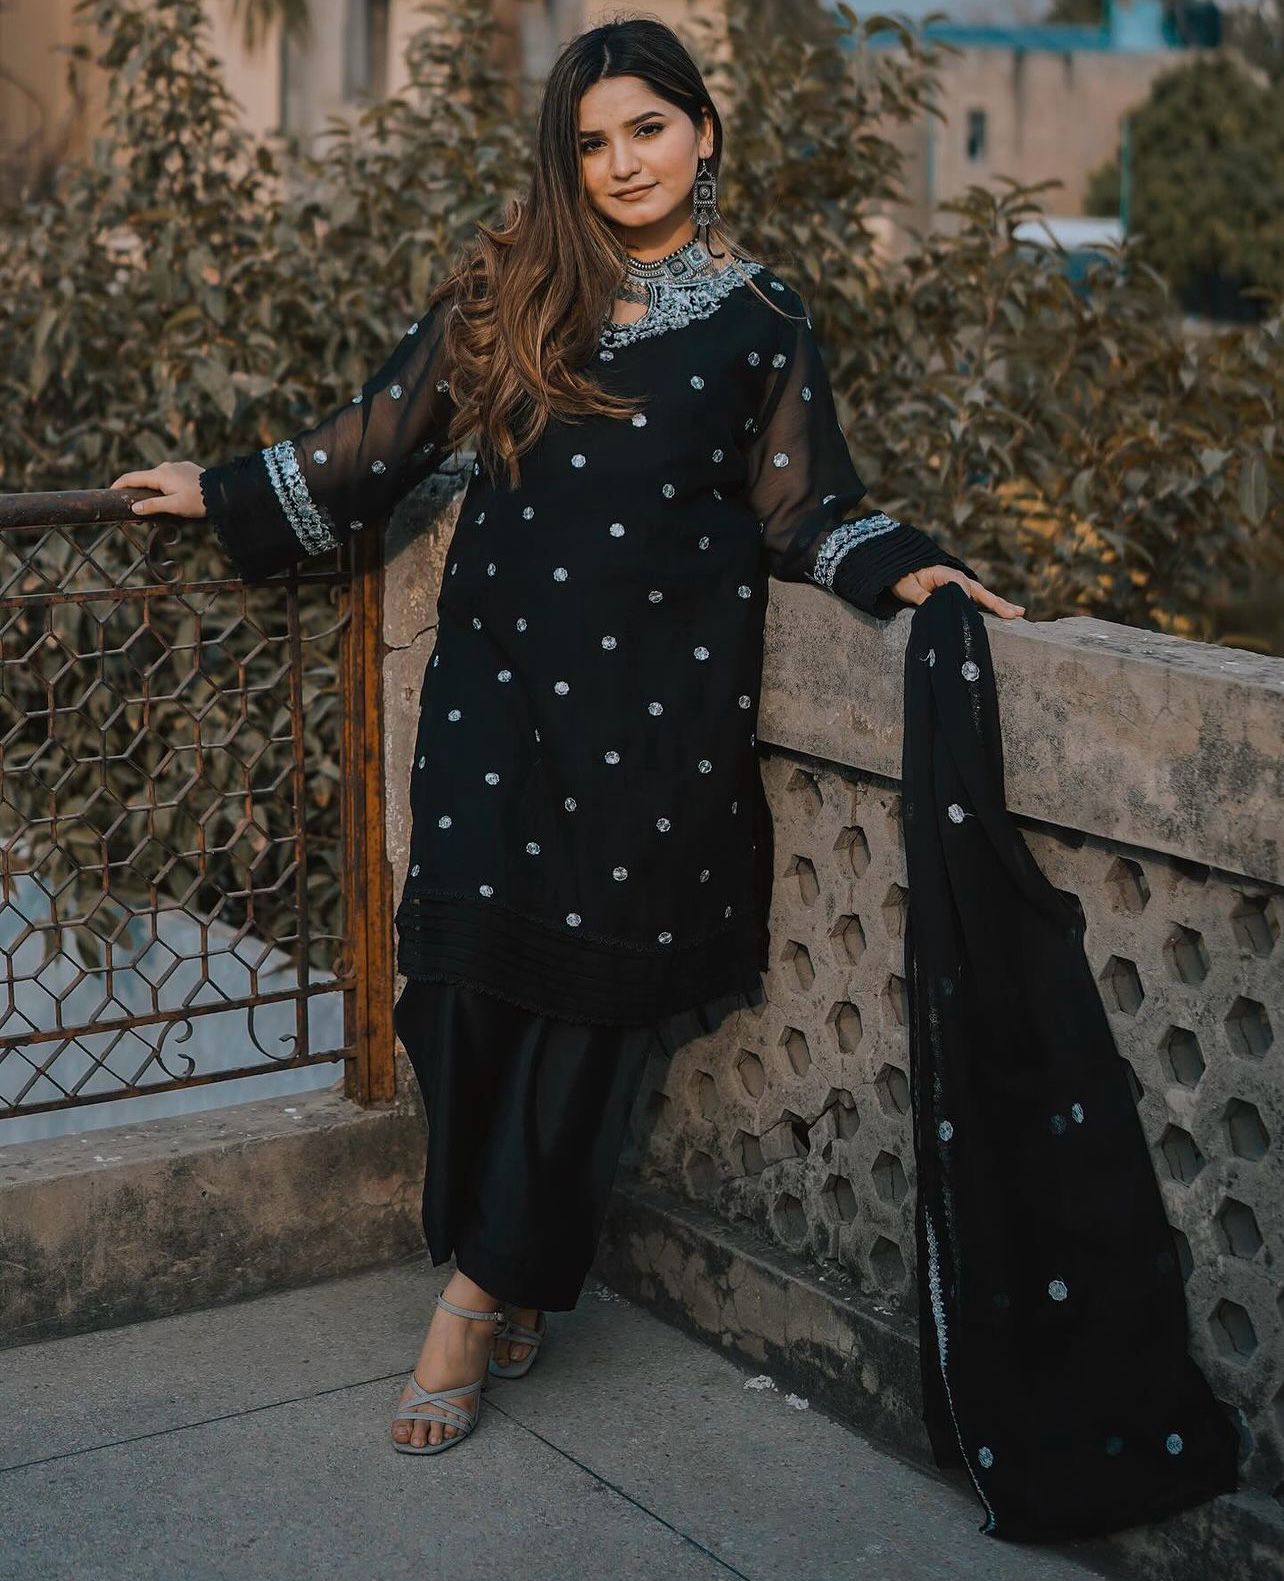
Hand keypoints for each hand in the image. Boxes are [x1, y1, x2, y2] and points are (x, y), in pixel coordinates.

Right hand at [108, 460, 206, 517]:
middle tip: (133, 507)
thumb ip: (153, 506)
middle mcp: (165, 467)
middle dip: (137, 491)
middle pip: (144, 478)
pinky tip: (170, 496)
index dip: (119, 485)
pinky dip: (165, 485)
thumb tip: (134, 508)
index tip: (110, 492)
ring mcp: (176, 466)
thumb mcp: (174, 506)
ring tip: (153, 505)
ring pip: (158, 478)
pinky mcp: (186, 468)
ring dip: (153, 489)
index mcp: (159, 475)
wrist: (223, 491)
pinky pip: (170, 476)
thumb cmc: (198, 501)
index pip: (132, 477)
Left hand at [890, 563, 1024, 618]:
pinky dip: (992, 605)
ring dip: (1000, 604)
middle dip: (997, 603)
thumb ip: (921, 597)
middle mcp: (957, 579)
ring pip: (983, 595)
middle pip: (979, 591)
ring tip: (1019, 613)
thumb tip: (934, 607)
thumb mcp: (908, 588)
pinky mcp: (960, 593)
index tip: (972, 610)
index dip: (966, 596)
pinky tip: (1007, 613)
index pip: (960, 585)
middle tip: (1014, 614)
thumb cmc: (903, 578)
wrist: (900, 570)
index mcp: (944, 575)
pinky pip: (978, 599)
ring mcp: (961, 585)